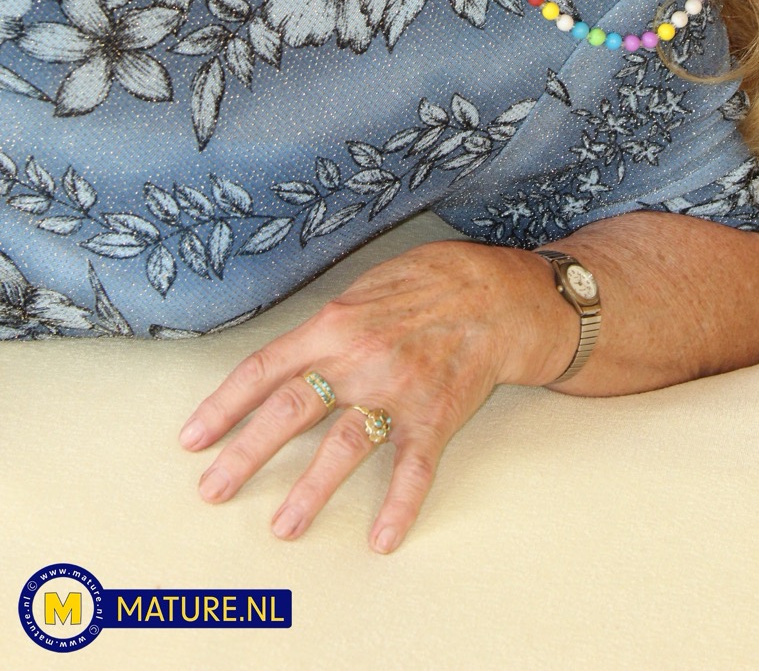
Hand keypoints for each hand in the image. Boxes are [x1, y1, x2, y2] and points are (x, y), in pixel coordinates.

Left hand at [177, 239, 573, 551]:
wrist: (502, 292)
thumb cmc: (434, 282)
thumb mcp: (369, 286)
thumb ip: (331, 321)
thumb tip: (295, 352)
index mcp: (336, 322)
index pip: (265, 368)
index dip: (224, 405)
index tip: (193, 438)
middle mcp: (360, 358)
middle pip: (291, 410)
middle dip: (246, 454)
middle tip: (212, 490)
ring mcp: (399, 390)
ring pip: (345, 447)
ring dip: (311, 491)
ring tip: (284, 528)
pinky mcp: (437, 415)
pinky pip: (413, 469)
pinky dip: (399, 507)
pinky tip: (382, 539)